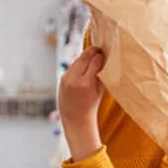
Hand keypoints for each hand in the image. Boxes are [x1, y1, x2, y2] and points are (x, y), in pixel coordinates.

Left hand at [58, 47, 104, 161]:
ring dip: (85, 56)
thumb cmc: (91, 107)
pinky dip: (79, 64)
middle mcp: (74, 79)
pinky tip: (85, 65)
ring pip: (77, 60)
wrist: (75, 119)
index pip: (95, 61)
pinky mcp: (62, 79)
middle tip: (100, 48)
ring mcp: (66, 79)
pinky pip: (72, 67)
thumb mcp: (99, 91)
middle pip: (84, 57)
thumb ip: (100, 75)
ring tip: (93, 55)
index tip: (105, 53)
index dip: (101, 55)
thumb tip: (102, 60)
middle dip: (92, 51)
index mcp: (86, 83)